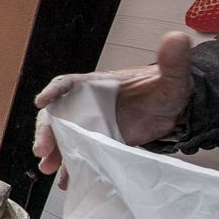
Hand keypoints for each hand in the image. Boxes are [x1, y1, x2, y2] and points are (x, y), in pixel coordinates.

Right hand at [32, 31, 193, 180]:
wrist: (173, 114)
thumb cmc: (166, 91)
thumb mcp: (172, 77)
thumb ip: (173, 60)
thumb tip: (177, 38)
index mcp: (96, 85)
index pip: (68, 84)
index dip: (53, 92)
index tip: (42, 102)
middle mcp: (87, 106)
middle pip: (58, 116)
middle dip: (46, 132)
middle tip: (42, 149)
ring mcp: (90, 127)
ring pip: (63, 138)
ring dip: (54, 153)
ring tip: (49, 168)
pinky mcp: (98, 145)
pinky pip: (79, 155)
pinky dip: (71, 168)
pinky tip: (67, 181)